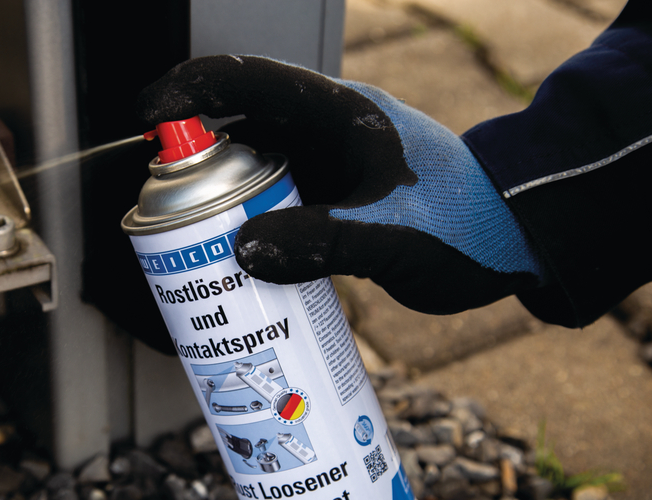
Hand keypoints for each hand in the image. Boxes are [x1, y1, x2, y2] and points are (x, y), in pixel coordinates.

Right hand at [137, 55, 545, 314]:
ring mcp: (326, 168)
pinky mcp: (329, 203)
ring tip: (185, 235)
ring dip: (215, 196)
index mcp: (340, 114)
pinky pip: (271, 203)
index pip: (251, 82)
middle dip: (191, 156)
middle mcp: (325, 134)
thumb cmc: (469, 224)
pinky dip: (244, 223)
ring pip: (251, 169)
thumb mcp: (395, 234)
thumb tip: (242, 249)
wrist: (511, 240)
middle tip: (160, 198)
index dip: (191, 90)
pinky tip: (231, 257)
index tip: (147, 116)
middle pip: (238, 127)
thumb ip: (324, 240)